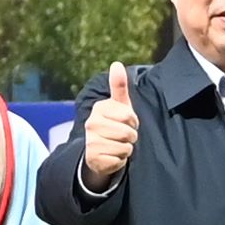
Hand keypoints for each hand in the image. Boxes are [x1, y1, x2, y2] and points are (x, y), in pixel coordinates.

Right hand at [76, 62, 140, 189]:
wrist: (99, 151)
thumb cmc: (114, 124)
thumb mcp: (119, 105)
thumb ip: (119, 86)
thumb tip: (116, 64)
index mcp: (99, 109)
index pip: (129, 116)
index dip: (133, 122)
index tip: (127, 123)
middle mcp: (91, 124)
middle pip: (128, 133)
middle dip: (131, 137)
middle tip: (122, 136)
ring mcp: (91, 142)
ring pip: (125, 147)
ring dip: (126, 149)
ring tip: (117, 146)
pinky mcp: (93, 158)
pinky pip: (119, 160)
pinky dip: (120, 161)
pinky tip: (112, 156)